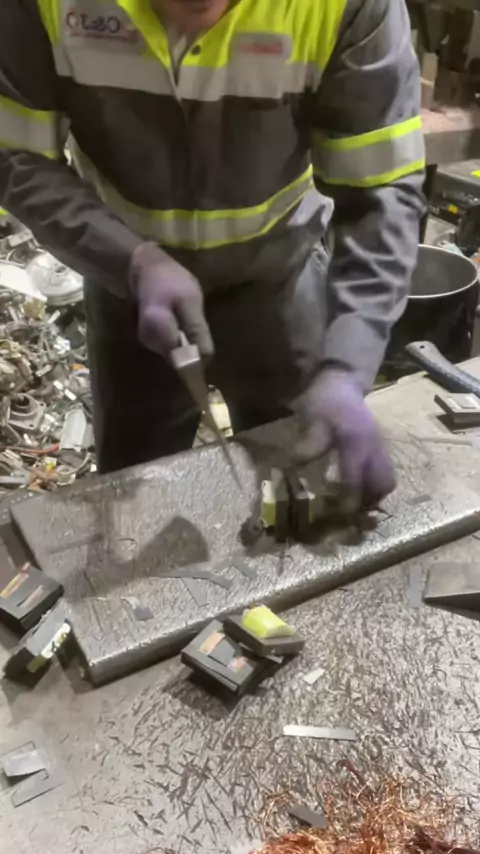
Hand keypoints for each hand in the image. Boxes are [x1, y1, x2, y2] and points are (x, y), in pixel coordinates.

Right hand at [129, 243, 213, 358]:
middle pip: (181, 360)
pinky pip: (173, 346)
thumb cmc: (170, 280)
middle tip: (196, 321)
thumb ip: (195, 330)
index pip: (185, 363)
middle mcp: (151, 344)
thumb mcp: (189, 300)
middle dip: (194, 347)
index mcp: (159, 334)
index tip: (204, 343)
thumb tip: (205, 360)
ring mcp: (149, 343)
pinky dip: (181, 336)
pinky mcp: (151, 340)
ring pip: (178, 354)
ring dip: (188, 341)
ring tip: (189, 317)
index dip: (199, 357)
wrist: (145, 269)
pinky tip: (181, 320)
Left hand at [295, 369, 395, 510]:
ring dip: (373, 494)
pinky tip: (356, 486)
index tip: (340, 516)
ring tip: (354, 502)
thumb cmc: (323, 401)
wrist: (339, 381)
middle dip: (369, 500)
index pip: (357, 479)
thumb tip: (293, 471)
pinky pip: (383, 471)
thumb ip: (308, 446)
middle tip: (350, 512)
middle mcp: (374, 446)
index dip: (349, 500)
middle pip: (383, 483)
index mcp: (357, 441)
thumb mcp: (312, 422)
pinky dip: (373, 483)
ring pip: (387, 479)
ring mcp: (380, 445)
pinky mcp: (379, 446)